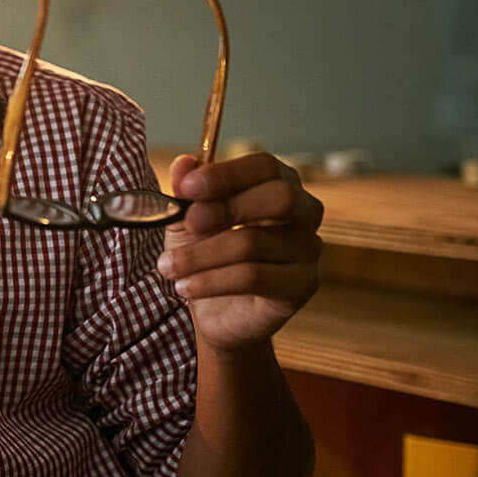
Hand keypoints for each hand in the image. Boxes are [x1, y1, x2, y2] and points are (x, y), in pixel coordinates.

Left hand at [158, 152, 323, 354]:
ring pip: (255, 243)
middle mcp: (305, 212)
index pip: (265, 166)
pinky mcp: (302, 285)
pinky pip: (255, 277)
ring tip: (168, 266)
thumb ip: (187, 192)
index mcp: (280, 184)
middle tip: (189, 222)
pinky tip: (185, 287)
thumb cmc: (207, 255)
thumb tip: (184, 163)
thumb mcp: (187, 220)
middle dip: (227, 207)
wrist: (214, 312)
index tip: (187, 186)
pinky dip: (212, 281)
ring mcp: (309, 250)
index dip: (226, 173)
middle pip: (280, 196)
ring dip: (202, 254)